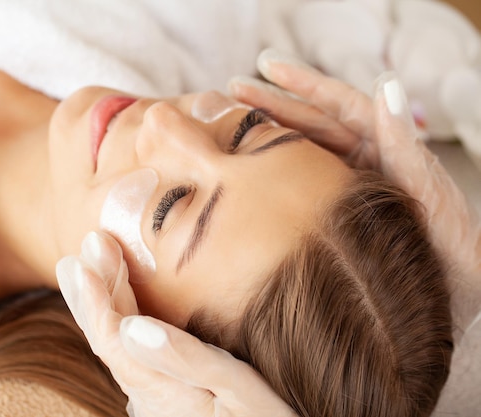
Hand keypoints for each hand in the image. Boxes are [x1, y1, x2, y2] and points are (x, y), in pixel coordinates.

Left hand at [57, 231, 296, 416]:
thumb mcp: (238, 391)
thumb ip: (186, 359)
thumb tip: (132, 328)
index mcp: (161, 390)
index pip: (113, 338)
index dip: (97, 295)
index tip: (88, 252)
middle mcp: (149, 395)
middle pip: (109, 339)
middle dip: (95, 290)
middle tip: (90, 243)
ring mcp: (157, 398)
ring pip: (119, 347)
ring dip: (102, 304)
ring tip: (85, 268)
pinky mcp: (169, 398)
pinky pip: (133, 355)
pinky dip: (121, 322)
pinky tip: (122, 310)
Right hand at [230, 49, 480, 333]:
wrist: (452, 301)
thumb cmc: (452, 255)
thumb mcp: (430, 197)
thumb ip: (404, 147)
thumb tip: (386, 85)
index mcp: (388, 150)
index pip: (339, 106)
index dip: (303, 84)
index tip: (268, 67)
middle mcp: (364, 162)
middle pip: (312, 123)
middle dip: (272, 103)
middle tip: (233, 88)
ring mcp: (345, 187)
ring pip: (301, 151)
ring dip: (267, 133)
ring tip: (229, 120)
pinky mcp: (333, 214)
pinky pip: (299, 184)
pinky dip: (272, 170)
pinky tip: (247, 167)